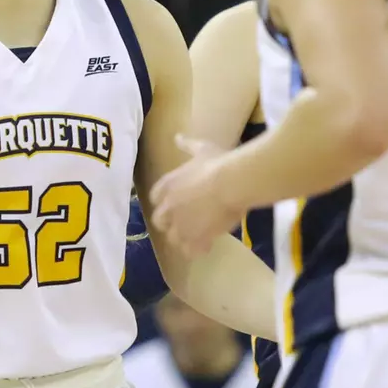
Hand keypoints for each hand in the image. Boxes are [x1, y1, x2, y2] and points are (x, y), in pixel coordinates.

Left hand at [148, 135, 242, 254]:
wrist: (232, 182)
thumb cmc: (217, 163)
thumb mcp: (201, 149)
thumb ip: (187, 145)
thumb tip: (177, 137)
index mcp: (166, 186)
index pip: (156, 198)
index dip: (166, 202)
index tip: (178, 203)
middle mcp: (168, 207)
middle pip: (160, 221)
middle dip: (171, 223)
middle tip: (189, 222)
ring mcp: (179, 225)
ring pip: (174, 239)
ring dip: (184, 238)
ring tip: (199, 236)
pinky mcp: (194, 239)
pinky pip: (191, 251)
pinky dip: (198, 250)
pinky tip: (209, 244)